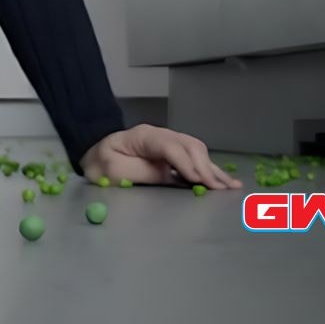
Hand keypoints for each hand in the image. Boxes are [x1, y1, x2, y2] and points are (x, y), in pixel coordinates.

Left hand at [78, 123, 242, 189]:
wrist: (95, 159)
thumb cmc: (102, 166)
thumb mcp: (116, 171)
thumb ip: (144, 172)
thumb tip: (171, 176)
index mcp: (143, 136)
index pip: (170, 146)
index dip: (185, 163)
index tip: (198, 180)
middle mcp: (160, 135)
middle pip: (189, 146)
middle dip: (205, 167)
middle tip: (219, 188)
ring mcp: (168, 143)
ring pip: (196, 151)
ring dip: (212, 169)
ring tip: (230, 186)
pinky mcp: (173, 155)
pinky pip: (195, 159)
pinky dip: (210, 170)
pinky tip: (225, 181)